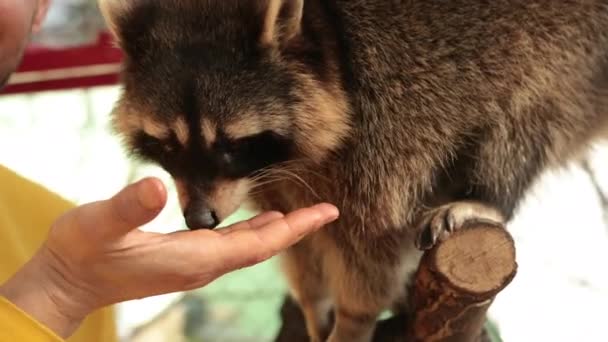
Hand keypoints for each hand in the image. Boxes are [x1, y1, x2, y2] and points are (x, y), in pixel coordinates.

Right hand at [0, 178, 338, 337]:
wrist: (65, 283)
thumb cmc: (80, 252)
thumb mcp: (98, 224)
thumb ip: (128, 207)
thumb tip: (158, 188)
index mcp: (194, 257)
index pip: (258, 243)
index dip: (294, 228)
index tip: (326, 214)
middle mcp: (201, 265)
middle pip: (261, 246)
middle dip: (295, 229)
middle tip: (327, 211)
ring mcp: (192, 264)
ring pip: (247, 247)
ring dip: (275, 232)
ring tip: (300, 217)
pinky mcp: (182, 260)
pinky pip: (229, 246)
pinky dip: (249, 233)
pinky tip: (254, 223)